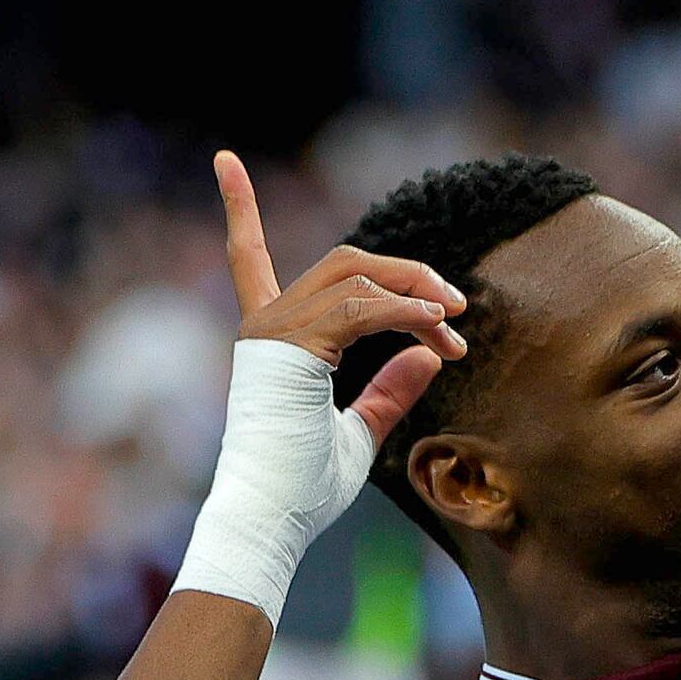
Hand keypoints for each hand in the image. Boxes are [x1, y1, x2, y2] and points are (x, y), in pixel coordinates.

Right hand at [176, 151, 465, 619]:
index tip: (224, 159)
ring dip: (414, 290)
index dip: (239, 207)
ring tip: (456, 318)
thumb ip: (392, 389)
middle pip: (343, 262)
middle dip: (405, 273)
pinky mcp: (291, 346)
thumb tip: (433, 352)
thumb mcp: (360, 433)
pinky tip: (437, 327)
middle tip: (456, 307)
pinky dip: (404, 312)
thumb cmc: (304, 490)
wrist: (271, 519)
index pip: (248, 258)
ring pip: (356, 275)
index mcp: (273, 339)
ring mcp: (273, 330)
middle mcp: (267, 324)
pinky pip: (361, 308)